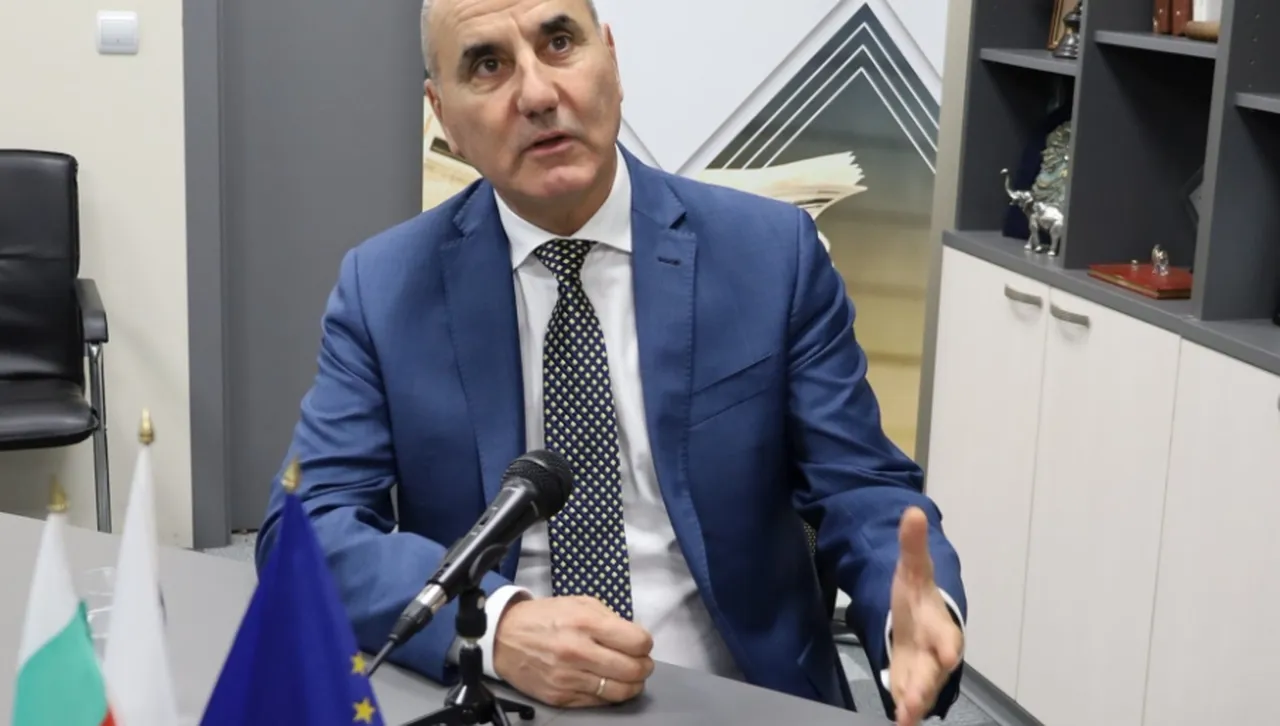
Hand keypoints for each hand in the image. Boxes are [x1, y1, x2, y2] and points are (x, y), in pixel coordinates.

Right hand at [492, 595, 654, 707]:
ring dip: (632, 685)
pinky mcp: (559, 696)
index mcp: (585, 623)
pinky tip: (607, 683)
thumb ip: (610, 618)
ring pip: (619, 691)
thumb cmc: (544, 617)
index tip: (642, 644)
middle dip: (644, 667)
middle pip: (633, 670)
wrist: (503, 638)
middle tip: (642, 663)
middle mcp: (577, 652)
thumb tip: (635, 637)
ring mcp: (568, 678)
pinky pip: (598, 702)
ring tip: (630, 677)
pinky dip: (609, 694)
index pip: (636, 642)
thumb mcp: (579, 603)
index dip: (645, 644)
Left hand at [888, 506, 963, 725]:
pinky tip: (899, 721)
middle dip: (927, 682)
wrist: (918, 617)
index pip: (947, 634)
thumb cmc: (917, 593)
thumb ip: (912, 544)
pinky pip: (908, 697)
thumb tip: (912, 511)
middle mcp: (936, 651)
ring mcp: (923, 669)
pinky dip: (905, 710)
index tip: (949, 653)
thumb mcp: (912, 567)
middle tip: (916, 697)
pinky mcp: (909, 680)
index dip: (948, 643)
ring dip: (914, 701)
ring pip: (922, 688)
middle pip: (935, 670)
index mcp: (939, 623)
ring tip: (905, 716)